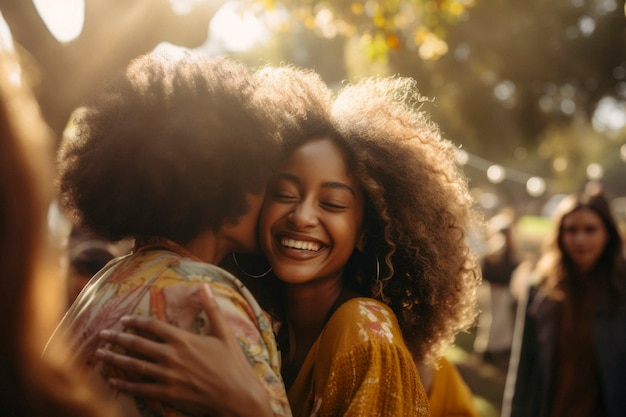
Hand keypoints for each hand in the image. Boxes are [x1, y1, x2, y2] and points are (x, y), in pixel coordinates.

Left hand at [96, 284, 274, 416]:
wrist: (238, 396)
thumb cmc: (233, 364)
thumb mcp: (224, 333)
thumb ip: (211, 309)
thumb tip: (204, 287)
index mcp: (184, 339)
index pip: (153, 326)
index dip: (136, 321)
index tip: (123, 319)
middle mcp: (171, 356)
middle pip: (137, 344)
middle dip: (117, 338)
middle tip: (102, 334)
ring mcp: (168, 377)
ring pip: (134, 365)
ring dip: (115, 359)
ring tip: (100, 354)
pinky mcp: (168, 394)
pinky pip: (140, 389)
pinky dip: (124, 385)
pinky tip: (113, 381)